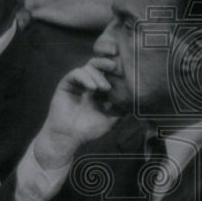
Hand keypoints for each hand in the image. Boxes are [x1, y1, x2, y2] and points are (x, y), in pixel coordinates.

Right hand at [32, 45, 121, 169]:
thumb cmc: (88, 130)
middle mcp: (86, 84)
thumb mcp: (110, 119)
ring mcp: (76, 83)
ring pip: (87, 67)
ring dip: (97, 75)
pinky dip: (85, 78)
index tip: (124, 68)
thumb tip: (135, 103)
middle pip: (96, 65)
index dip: (113, 69)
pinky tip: (92, 88)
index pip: (105, 73)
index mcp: (97, 90)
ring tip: (105, 88)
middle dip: (105, 63)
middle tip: (114, 66)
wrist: (69, 137)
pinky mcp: (66, 84)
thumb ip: (120, 110)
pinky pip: (75, 74)